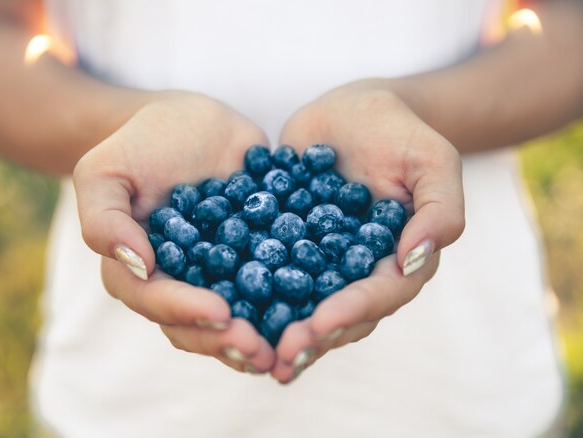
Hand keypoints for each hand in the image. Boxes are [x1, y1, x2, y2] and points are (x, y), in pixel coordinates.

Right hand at [73, 91, 274, 373]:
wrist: (192, 122)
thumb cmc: (142, 144)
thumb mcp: (105, 171)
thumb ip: (105, 219)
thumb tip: (136, 265)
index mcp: (138, 270)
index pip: (156, 301)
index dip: (186, 311)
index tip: (220, 312)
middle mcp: (179, 282)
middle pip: (197, 324)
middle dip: (226, 340)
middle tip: (259, 350)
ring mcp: (219, 275)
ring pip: (234, 319)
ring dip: (258, 338)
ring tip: (284, 349)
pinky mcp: (254, 259)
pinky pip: (270, 288)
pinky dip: (287, 305)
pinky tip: (312, 315)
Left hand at [271, 84, 464, 382]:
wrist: (352, 111)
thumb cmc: (399, 133)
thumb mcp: (432, 161)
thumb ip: (439, 209)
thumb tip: (416, 258)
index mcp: (397, 261)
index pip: (378, 296)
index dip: (351, 313)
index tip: (321, 324)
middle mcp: (356, 272)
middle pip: (338, 314)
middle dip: (310, 337)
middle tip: (280, 356)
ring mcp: (318, 262)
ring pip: (300, 303)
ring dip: (276, 328)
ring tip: (249, 349)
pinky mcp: (285, 244)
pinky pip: (266, 269)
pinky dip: (245, 289)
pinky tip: (218, 302)